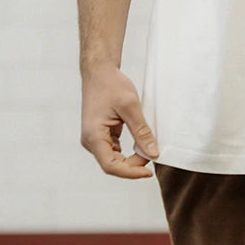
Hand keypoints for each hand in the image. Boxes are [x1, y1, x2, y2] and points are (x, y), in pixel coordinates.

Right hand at [80, 61, 158, 178]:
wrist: (99, 72)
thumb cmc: (110, 85)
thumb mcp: (130, 107)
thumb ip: (142, 131)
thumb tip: (153, 153)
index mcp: (93, 136)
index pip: (111, 166)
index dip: (131, 172)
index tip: (148, 172)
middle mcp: (91, 141)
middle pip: (113, 164)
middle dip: (134, 164)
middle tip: (153, 153)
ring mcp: (95, 139)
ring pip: (115, 159)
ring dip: (132, 158)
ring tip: (148, 147)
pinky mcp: (101, 135)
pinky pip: (115, 150)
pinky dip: (129, 150)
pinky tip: (141, 143)